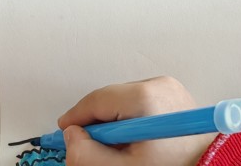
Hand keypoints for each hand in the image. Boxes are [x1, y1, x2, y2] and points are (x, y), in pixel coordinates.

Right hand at [60, 77, 214, 165]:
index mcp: (145, 97)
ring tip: (121, 150)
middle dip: (97, 124)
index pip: (97, 100)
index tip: (65, 132)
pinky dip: (131, 120)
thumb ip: (89, 156)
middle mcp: (158, 84)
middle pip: (110, 99)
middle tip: (91, 149)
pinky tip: (135, 143)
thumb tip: (72, 137)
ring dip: (115, 123)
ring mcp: (169, 87)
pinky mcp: (175, 95)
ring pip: (124, 101)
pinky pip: (141, 103)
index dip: (77, 117)